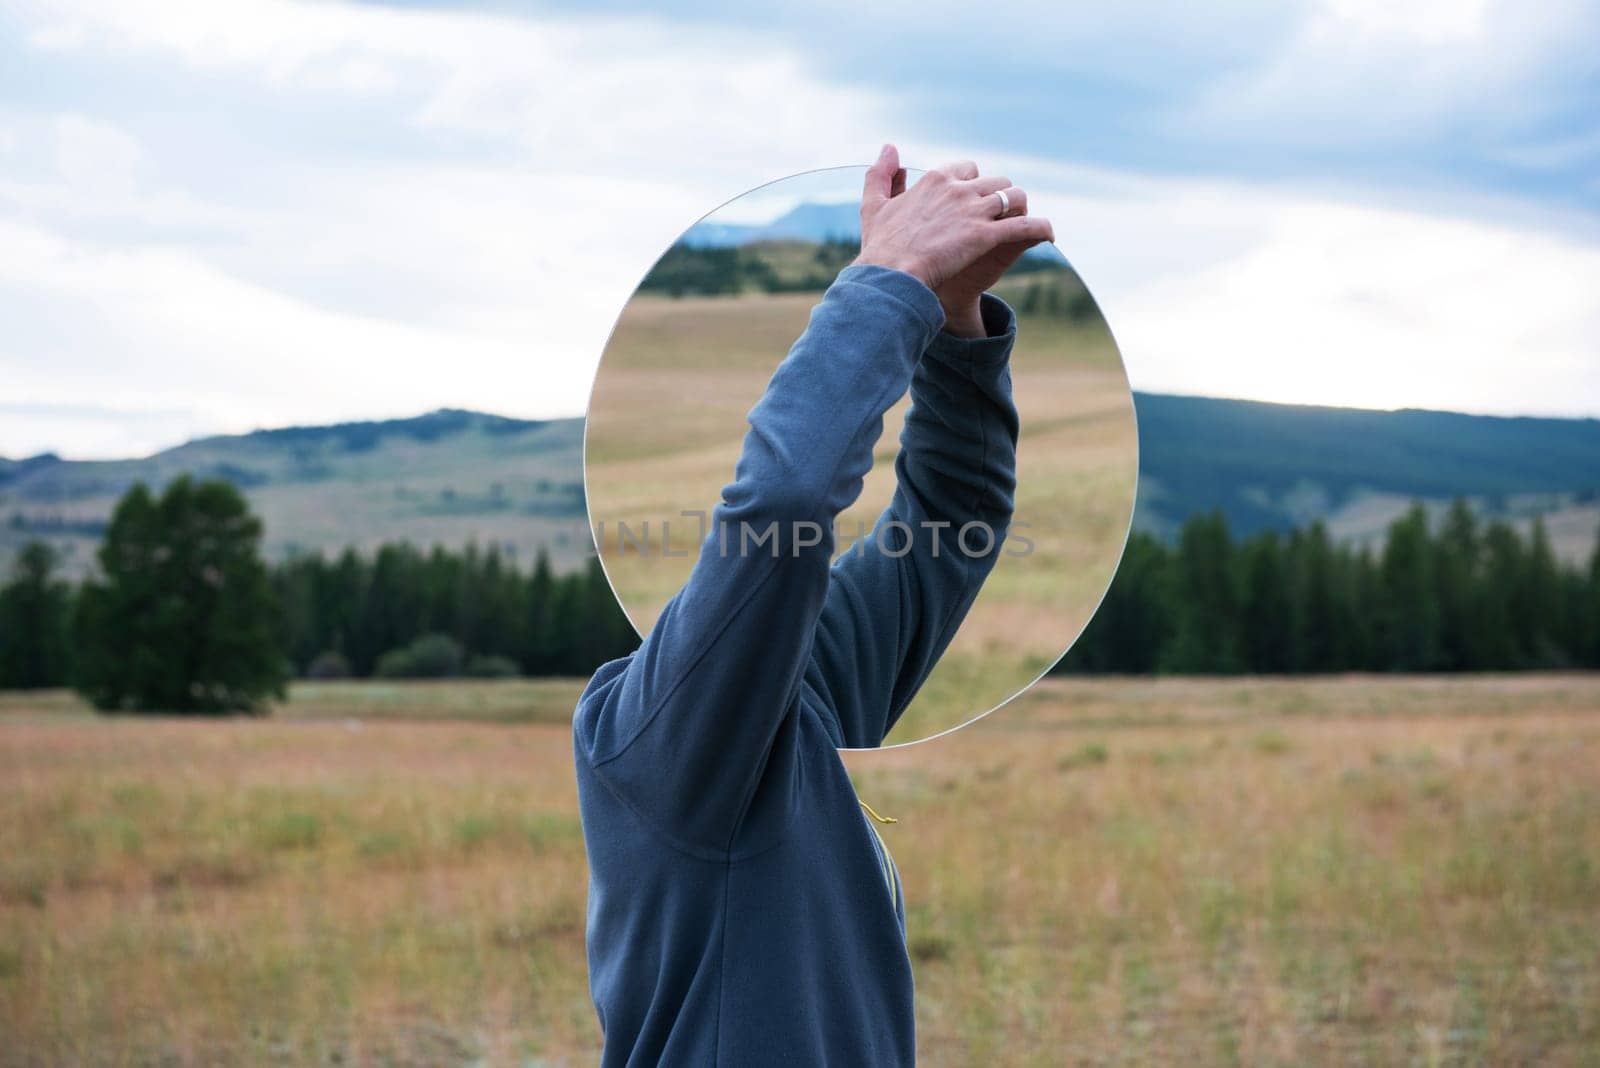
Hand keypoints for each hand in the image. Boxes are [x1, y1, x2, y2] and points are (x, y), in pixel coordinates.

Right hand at [851, 144, 1052, 316]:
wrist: (891, 275)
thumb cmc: (880, 246)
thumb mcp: (875, 205)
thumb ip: (882, 174)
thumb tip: (888, 148)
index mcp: (936, 179)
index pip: (968, 169)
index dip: (973, 184)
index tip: (972, 200)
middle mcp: (958, 189)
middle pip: (995, 181)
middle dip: (1000, 195)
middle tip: (1000, 215)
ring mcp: (975, 211)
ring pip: (1014, 196)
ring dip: (1021, 208)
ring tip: (1022, 221)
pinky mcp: (987, 236)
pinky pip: (1026, 225)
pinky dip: (1041, 228)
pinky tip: (1049, 235)